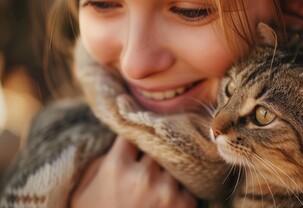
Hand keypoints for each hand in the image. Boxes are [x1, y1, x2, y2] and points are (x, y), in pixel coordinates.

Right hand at [71, 136, 196, 207]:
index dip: (133, 140)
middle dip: (150, 156)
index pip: (131, 135)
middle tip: (145, 169)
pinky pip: (186, 186)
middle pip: (155, 149)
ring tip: (154, 190)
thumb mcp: (83, 191)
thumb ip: (100, 162)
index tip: (134, 145)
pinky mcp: (183, 205)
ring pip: (172, 166)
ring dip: (165, 174)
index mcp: (116, 168)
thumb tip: (121, 143)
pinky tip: (163, 204)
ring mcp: (166, 191)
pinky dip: (178, 193)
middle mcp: (143, 176)